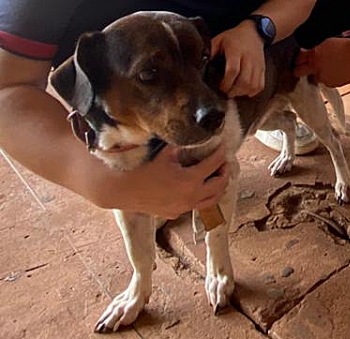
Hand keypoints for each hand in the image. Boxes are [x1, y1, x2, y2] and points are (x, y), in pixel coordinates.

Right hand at [95, 143, 229, 218]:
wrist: (124, 190)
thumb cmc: (144, 170)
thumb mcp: (165, 153)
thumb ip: (181, 145)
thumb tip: (193, 135)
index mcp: (191, 180)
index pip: (213, 165)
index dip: (221, 154)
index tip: (224, 147)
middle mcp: (191, 196)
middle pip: (219, 185)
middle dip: (225, 172)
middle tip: (225, 163)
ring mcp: (184, 208)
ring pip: (211, 201)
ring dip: (218, 189)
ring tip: (219, 178)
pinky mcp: (175, 213)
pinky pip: (195, 206)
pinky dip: (202, 197)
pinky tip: (199, 190)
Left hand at [211, 22, 265, 97]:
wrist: (254, 32)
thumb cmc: (233, 37)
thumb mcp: (219, 39)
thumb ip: (210, 51)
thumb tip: (201, 64)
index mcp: (236, 50)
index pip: (233, 70)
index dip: (226, 82)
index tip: (220, 87)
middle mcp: (248, 58)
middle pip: (244, 80)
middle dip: (234, 90)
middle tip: (226, 92)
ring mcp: (257, 64)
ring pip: (253, 84)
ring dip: (242, 92)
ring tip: (234, 92)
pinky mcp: (262, 69)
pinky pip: (260, 85)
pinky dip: (252, 91)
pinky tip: (244, 91)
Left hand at [295, 37, 349, 86]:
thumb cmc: (347, 45)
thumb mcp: (327, 43)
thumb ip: (316, 51)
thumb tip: (310, 54)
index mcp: (314, 55)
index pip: (297, 59)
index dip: (297, 60)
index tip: (298, 61)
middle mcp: (316, 68)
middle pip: (298, 72)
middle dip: (299, 70)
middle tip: (303, 69)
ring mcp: (324, 77)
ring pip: (316, 78)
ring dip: (320, 74)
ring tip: (331, 67)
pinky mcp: (333, 84)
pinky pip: (328, 82)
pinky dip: (331, 78)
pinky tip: (339, 70)